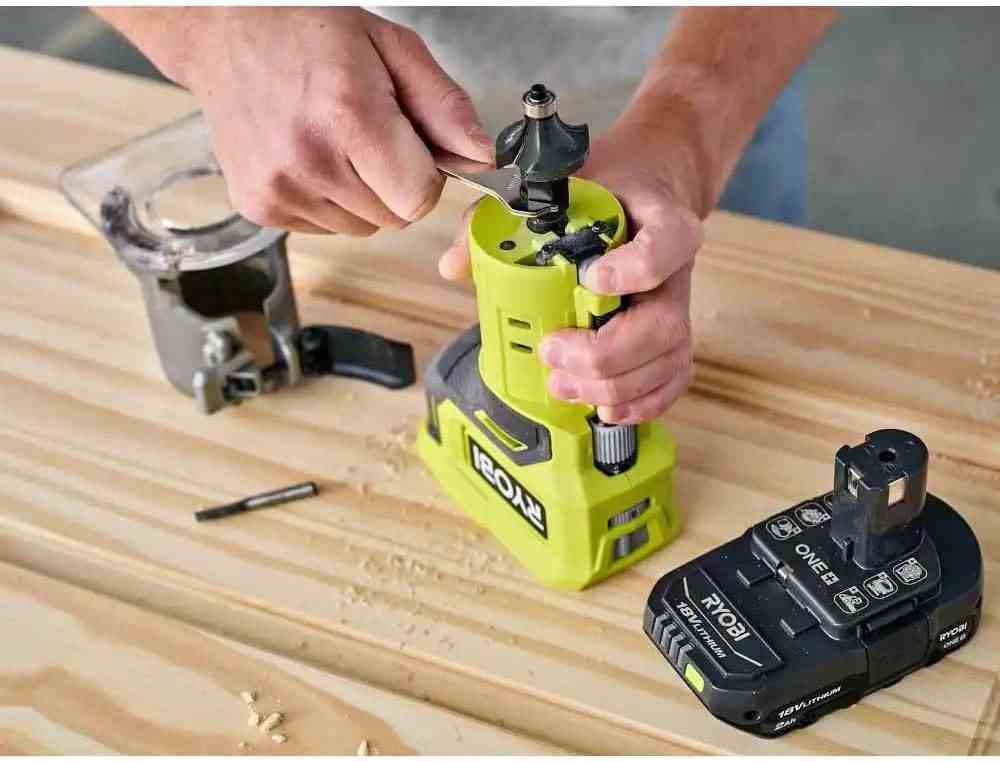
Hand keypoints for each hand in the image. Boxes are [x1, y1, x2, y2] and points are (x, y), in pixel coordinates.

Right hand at [168, 8, 492, 234]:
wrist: (226, 33)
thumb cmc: (310, 32)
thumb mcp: (392, 48)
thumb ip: (444, 107)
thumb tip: (482, 156)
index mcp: (350, 117)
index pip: (419, 199)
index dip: (425, 177)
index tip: (410, 148)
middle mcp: (310, 160)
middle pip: (394, 218)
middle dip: (395, 183)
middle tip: (368, 135)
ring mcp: (279, 189)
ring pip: (362, 227)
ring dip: (362, 194)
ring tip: (334, 141)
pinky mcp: (259, 207)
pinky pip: (325, 228)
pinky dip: (329, 200)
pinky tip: (309, 156)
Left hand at [438, 121, 702, 422]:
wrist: (646, 191)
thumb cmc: (602, 191)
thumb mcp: (558, 188)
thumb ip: (500, 217)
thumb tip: (453, 265)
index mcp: (660, 222)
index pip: (667, 245)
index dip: (633, 270)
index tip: (589, 279)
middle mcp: (676, 271)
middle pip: (662, 325)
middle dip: (604, 353)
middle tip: (552, 351)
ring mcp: (677, 309)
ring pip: (666, 360)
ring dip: (613, 385)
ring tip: (563, 384)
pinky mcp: (672, 340)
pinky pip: (673, 380)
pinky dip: (642, 402)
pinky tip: (605, 408)